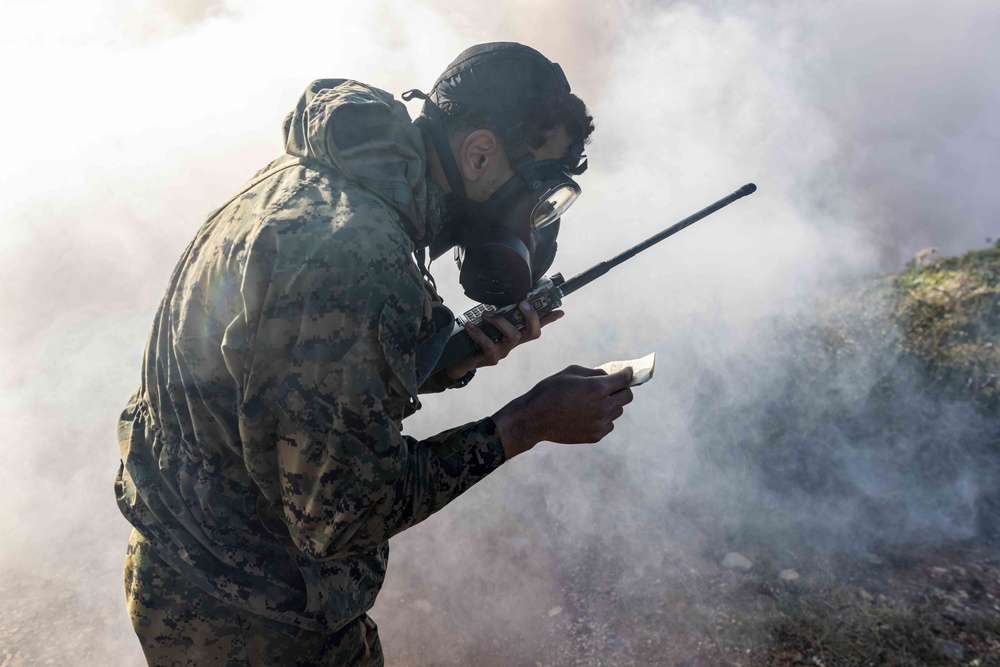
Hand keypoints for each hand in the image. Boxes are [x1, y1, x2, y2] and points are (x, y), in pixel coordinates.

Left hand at [444, 300, 563, 378]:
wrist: (459, 359)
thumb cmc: (474, 338)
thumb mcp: (487, 324)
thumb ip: (496, 313)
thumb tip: (499, 293)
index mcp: (514, 334)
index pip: (536, 326)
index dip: (549, 319)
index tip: (560, 311)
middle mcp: (512, 344)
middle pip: (532, 333)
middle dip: (531, 316)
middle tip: (521, 303)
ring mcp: (503, 352)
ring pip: (513, 336)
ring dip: (500, 321)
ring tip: (485, 314)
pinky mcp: (490, 358)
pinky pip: (489, 344)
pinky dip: (478, 332)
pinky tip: (470, 325)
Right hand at [491, 365, 634, 458]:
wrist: (534, 419)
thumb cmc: (550, 390)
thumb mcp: (572, 372)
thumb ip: (595, 373)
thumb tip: (610, 376)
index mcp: (597, 388)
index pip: (623, 379)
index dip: (627, 373)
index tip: (627, 371)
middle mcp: (603, 407)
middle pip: (627, 397)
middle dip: (622, 389)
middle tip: (613, 386)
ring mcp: (600, 424)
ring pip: (618, 411)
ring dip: (612, 404)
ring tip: (594, 401)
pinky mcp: (595, 436)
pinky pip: (609, 424)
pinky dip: (603, 418)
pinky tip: (588, 414)